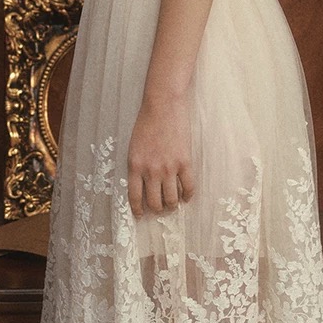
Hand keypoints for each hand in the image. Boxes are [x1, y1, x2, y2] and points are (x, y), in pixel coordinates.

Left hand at [126, 90, 193, 217]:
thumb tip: (144, 184)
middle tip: (161, 209)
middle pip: (155, 202)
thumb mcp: (134, 147)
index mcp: (135, 167)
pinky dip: (188, 195)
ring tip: (174, 204)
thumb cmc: (146, 123)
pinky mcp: (184, 163)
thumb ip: (138, 166)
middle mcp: (151, 171)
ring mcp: (169, 168)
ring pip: (172, 199)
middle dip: (158, 209)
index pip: (135, 197)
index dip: (138, 210)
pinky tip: (187, 196)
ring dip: (173, 205)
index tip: (141, 216)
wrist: (163, 106)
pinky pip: (188, 187)